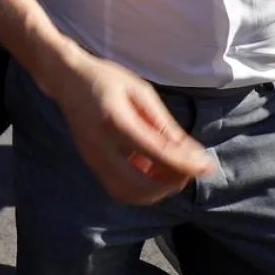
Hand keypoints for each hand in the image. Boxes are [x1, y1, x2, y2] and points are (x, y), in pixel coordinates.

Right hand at [47, 52, 213, 205]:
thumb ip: (165, 125)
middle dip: (170, 184)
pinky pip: (120, 189)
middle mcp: (100, 146)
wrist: (67, 79)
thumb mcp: (141, 92)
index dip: (186, 165)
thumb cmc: (107, 80)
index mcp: (115, 122)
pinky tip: (153, 170)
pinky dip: (143, 188)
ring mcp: (93, 159)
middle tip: (188, 169)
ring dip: (156, 190)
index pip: (156, 154)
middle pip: (140, 186)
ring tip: (172, 171)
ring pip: (129, 194)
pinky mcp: (92, 164)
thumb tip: (192, 154)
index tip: (207, 166)